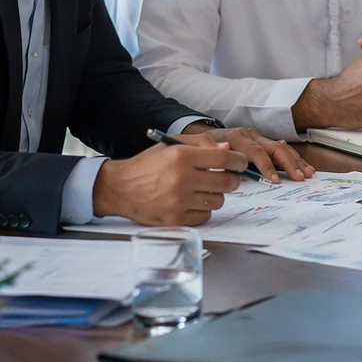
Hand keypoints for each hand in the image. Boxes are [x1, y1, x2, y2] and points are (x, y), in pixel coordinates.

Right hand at [92, 139, 248, 224]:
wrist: (120, 188)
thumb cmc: (147, 165)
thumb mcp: (172, 144)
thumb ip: (202, 143)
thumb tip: (228, 148)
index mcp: (182, 156)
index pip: (226, 158)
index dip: (239, 161)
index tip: (240, 163)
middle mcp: (182, 179)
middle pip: (227, 182)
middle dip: (232, 179)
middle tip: (227, 177)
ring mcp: (179, 201)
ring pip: (218, 201)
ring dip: (216, 195)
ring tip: (203, 189)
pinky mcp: (175, 219)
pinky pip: (205, 216)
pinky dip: (204, 210)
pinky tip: (193, 201)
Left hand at [178, 123, 313, 182]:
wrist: (200, 137)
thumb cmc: (200, 148)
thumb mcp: (198, 148)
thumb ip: (209, 149)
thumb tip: (224, 149)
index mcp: (236, 137)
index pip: (256, 152)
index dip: (266, 166)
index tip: (274, 180)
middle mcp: (250, 135)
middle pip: (274, 148)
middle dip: (289, 163)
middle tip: (299, 177)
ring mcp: (258, 138)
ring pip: (281, 148)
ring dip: (295, 161)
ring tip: (308, 173)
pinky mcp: (262, 143)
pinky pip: (280, 150)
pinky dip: (293, 159)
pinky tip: (303, 167)